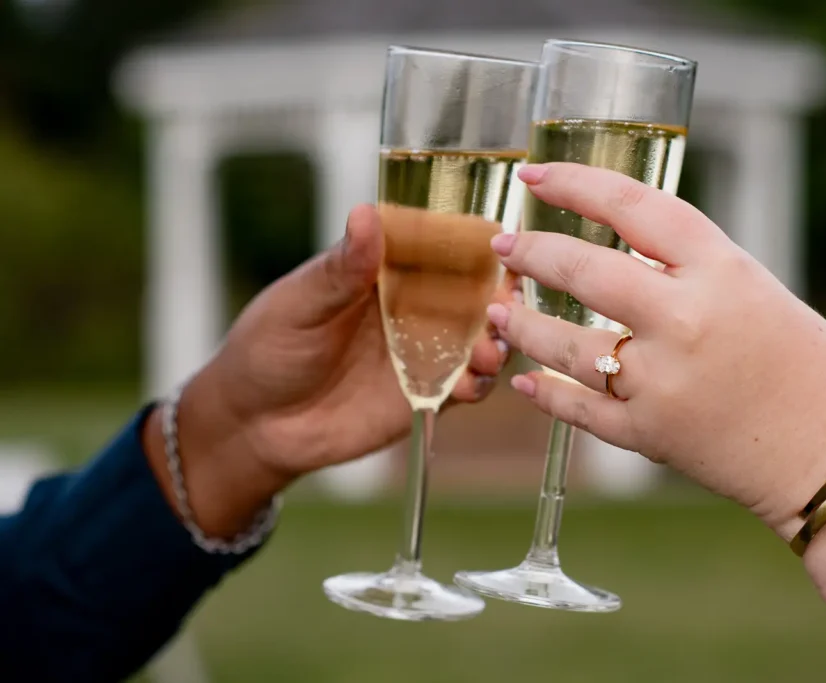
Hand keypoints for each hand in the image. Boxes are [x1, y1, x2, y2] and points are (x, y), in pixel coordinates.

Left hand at [145, 205, 511, 536]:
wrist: (255, 427)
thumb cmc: (266, 351)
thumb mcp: (297, 306)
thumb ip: (340, 271)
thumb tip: (366, 215)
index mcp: (384, 269)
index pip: (438, 245)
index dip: (471, 243)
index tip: (496, 246)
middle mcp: (412, 305)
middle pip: (471, 291)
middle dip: (496, 295)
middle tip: (504, 305)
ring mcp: (423, 349)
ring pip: (478, 337)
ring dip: (494, 340)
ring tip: (486, 352)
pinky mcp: (427, 392)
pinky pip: (466, 384)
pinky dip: (478, 383)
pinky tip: (470, 385)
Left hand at [488, 163, 825, 535]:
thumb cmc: (811, 367)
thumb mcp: (756, 290)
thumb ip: (686, 269)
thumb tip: (615, 253)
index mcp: (721, 270)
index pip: (631, 205)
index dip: (574, 182)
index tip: (533, 173)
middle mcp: (684, 320)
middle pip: (581, 268)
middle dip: (530, 251)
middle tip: (504, 244)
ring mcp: (662, 382)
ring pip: (562, 343)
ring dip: (520, 324)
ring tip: (498, 312)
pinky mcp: (648, 436)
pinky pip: (576, 409)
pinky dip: (546, 392)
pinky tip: (526, 380)